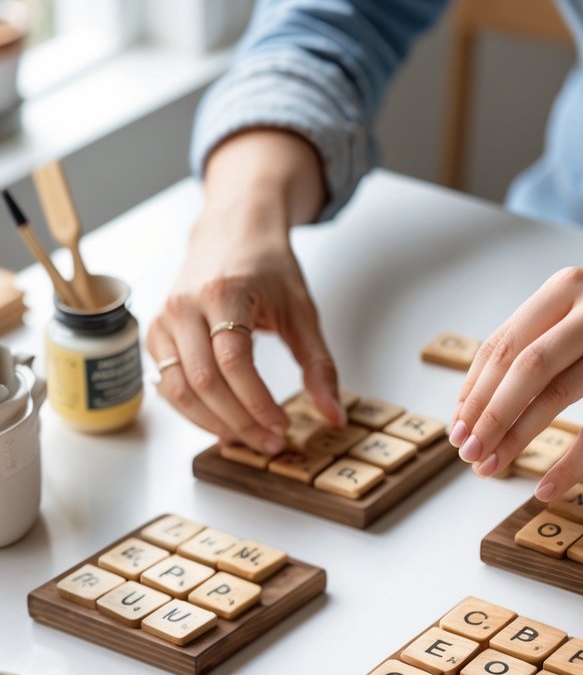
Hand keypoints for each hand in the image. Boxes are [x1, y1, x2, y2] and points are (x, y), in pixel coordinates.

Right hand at [147, 129, 342, 452]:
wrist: (231, 231)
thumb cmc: (266, 267)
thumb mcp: (302, 311)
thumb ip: (319, 365)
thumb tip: (333, 415)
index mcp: (223, 292)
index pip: (234, 361)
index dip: (257, 403)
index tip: (282, 426)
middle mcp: (185, 306)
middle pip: (204, 382)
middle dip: (239, 421)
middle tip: (270, 442)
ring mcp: (164, 321)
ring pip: (178, 390)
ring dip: (213, 424)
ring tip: (249, 439)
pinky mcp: (155, 335)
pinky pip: (168, 385)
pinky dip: (194, 412)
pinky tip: (223, 425)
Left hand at [448, 222, 582, 499]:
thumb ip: (540, 339)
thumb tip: (480, 403)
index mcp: (567, 288)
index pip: (504, 343)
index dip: (474, 388)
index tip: (457, 423)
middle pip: (524, 369)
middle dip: (487, 415)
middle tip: (466, 450)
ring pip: (555, 398)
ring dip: (515, 439)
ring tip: (490, 466)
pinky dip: (568, 465)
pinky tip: (544, 487)